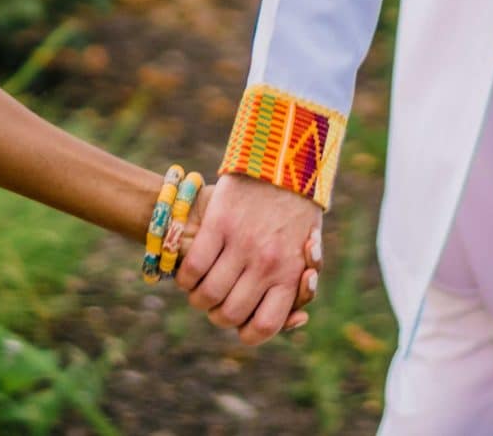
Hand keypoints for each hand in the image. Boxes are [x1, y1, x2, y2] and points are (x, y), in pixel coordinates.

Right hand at [173, 173, 323, 343]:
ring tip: (200, 287)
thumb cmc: (296, 212)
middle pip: (230, 315)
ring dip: (198, 298)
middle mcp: (266, 264)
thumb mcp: (307, 250)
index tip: (241, 322)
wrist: (285, 160)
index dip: (246, 332)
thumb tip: (298, 320)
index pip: (264, 326)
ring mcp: (241, 244)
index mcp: (289, 274)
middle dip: (219, 315)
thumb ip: (299, 286)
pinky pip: (192, 266)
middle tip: (218, 301)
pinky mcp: (219, 223)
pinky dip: (185, 277)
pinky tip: (188, 271)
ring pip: (207, 296)